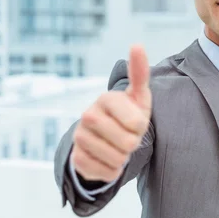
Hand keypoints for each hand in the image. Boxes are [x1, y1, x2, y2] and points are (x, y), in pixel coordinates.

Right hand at [71, 45, 151, 182]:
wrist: (107, 138)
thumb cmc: (128, 114)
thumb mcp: (138, 95)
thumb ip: (140, 72)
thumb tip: (137, 44)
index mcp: (106, 99)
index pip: (138, 123)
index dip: (141, 126)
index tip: (134, 120)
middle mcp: (88, 116)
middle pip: (129, 143)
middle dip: (133, 143)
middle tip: (126, 135)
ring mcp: (80, 138)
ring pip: (118, 160)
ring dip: (124, 157)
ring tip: (117, 145)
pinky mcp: (77, 159)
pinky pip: (107, 173)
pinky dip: (113, 170)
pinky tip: (106, 158)